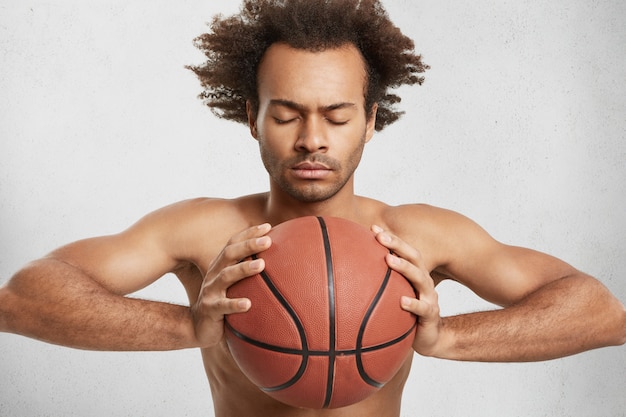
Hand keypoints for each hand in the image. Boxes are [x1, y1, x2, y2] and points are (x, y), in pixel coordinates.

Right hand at [191, 223, 271, 347]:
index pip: (233, 243)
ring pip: (226, 276)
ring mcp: (211, 291)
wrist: (199, 327)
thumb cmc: (224, 302)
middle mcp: (215, 274)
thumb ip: (250, 274)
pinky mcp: (210, 309)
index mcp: (221, 265)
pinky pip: (222, 306)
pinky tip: (248, 304)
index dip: (249, 234)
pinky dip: (234, 304)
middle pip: (230, 254)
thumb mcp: (235, 285)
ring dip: (243, 269)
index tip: (268, 227)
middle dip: (248, 245)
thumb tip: (281, 265)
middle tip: (268, 241)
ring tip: (261, 265)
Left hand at [372, 225, 442, 356]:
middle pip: (414, 257)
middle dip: (398, 245)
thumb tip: (348, 273)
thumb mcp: (393, 296)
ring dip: (404, 267)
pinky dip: (413, 303)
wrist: (429, 337)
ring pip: (420, 278)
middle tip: (380, 237)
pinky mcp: (431, 315)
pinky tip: (402, 301)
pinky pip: (423, 308)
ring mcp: (429, 297)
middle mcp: (423, 281)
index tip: (373, 228)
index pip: (404, 251)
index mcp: (415, 274)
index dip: (391, 238)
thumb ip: (379, 283)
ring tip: (389, 260)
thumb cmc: (407, 313)